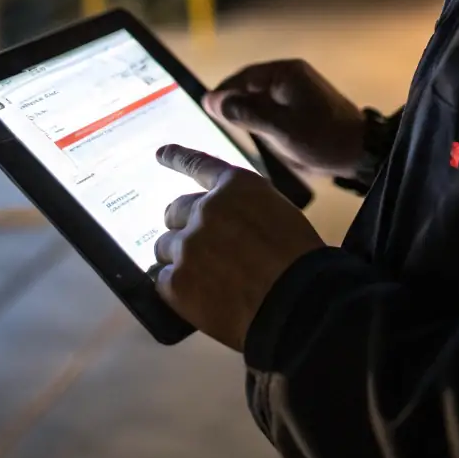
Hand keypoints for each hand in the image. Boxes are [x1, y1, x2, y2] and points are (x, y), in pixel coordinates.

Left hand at [154, 144, 323, 351]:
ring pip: (165, 248)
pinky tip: (198, 300)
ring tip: (207, 281)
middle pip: (174, 211)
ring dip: (179, 260)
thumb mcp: (279, 215)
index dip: (177, 158)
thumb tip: (224, 224)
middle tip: (199, 249)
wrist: (297, 304)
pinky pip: (161, 282)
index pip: (198, 164)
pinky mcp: (176, 281)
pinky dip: (176, 291)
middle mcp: (206, 208)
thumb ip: (244, 210)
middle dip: (183, 227)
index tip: (160, 153)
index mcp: (235, 186)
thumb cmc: (298, 262)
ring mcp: (188, 245)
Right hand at [204, 59, 364, 176]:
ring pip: (260, 97)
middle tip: (216, 122)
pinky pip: (272, 105)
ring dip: (247, 111)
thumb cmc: (323, 139)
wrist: (362, 151)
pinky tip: (256, 133)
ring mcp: (297, 89)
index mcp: (286, 73)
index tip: (205, 109)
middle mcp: (291, 75)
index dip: (223, 93)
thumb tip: (212, 100)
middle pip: (250, 85)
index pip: (243, 77)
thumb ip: (247, 113)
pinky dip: (261, 117)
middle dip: (233, 102)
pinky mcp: (301, 104)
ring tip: (233, 130)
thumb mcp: (281, 129)